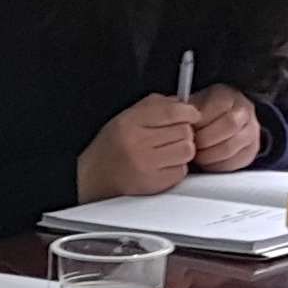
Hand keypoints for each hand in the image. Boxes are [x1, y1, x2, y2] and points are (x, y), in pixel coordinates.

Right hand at [75, 98, 201, 201]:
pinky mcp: (154, 183)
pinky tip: (162, 165)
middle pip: (184, 131)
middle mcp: (137, 144)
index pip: (172, 112)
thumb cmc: (112, 146)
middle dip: (183, 132)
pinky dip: (176, 167)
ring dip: (182, 150)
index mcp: (130, 123)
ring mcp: (146, 165)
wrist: (95, 177)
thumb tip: (182, 104)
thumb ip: (155, 105)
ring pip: (187, 151)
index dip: (188, 112)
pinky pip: (181, 170)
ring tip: (168, 151)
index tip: (192, 114)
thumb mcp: (126, 117)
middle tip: (171, 136)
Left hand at [185, 87, 266, 173]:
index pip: (218, 107)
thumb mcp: (195, 104)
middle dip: (205, 140)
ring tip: (197, 155)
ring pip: (230, 148)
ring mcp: (251, 131)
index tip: (187, 130)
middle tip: (191, 145)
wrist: (225, 119)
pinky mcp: (251, 151)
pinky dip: (216, 166)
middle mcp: (244, 111)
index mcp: (229, 95)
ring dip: (208, 155)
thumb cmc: (205, 112)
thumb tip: (175, 121)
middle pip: (228, 126)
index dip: (201, 122)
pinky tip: (207, 162)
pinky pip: (234, 163)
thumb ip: (186, 110)